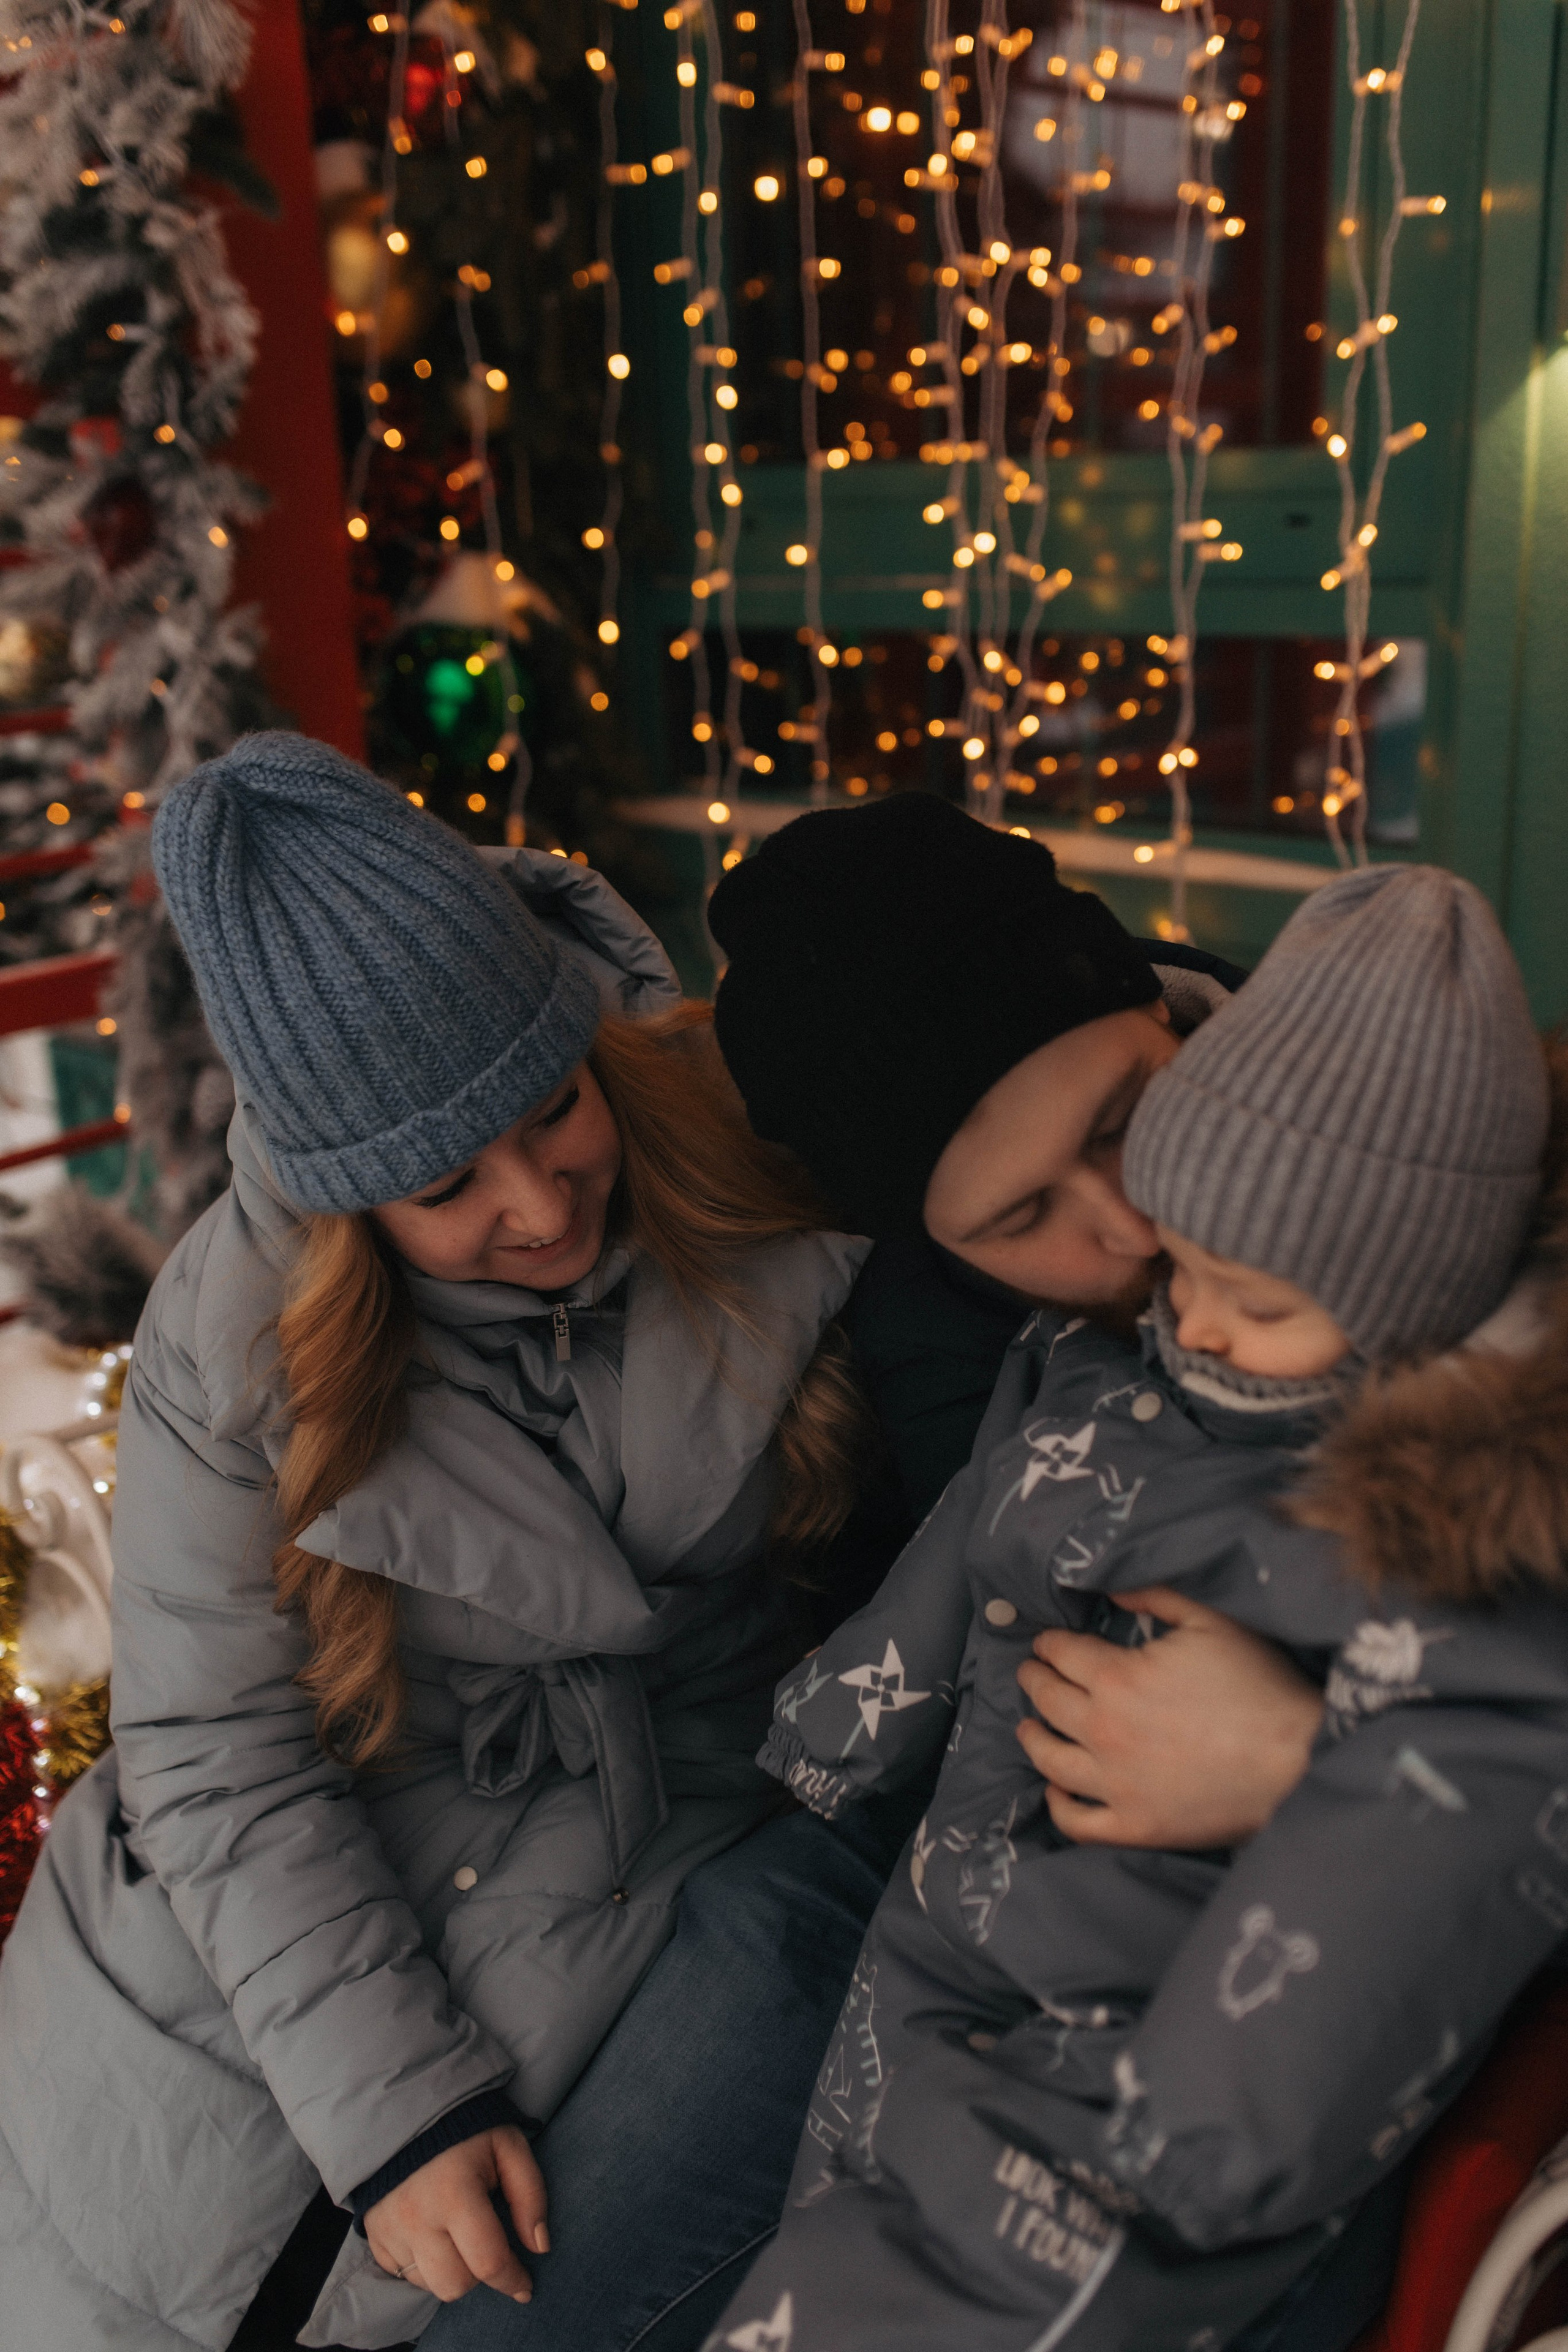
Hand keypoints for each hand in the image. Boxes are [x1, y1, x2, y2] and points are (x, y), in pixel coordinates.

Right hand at [367, 2125, 547, 2303]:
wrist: (409, 2109)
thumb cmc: (467, 2130)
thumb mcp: (509, 2146)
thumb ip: (530, 2195)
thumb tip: (539, 2247)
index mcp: (454, 2193)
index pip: (488, 2262)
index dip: (513, 2279)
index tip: (525, 2285)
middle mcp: (417, 2218)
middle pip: (455, 2285)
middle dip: (479, 2275)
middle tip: (487, 2249)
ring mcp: (390, 2228)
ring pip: (429, 2285)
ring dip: (451, 2272)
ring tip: (460, 2240)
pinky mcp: (375, 2234)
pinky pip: (402, 2274)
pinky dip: (423, 2265)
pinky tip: (435, 2237)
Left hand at [1015, 1585, 1322, 1848]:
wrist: (1298, 1760)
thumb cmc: (1258, 1686)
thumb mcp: (1210, 1622)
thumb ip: (1155, 1598)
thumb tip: (1112, 1593)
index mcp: (1117, 1678)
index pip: (1062, 1655)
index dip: (1049, 1644)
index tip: (1046, 1642)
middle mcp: (1103, 1732)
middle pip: (1048, 1702)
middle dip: (1034, 1681)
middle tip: (1031, 1673)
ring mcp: (1116, 1786)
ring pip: (1051, 1761)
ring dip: (1031, 1738)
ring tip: (1027, 1727)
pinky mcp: (1136, 1827)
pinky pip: (1078, 1822)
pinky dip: (1058, 1806)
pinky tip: (1055, 1792)